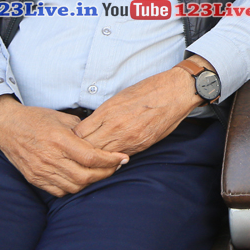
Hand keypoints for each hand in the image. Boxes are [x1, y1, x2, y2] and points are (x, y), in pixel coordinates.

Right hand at [0, 95, 128, 196]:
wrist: (7, 127)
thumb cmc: (37, 119)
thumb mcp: (64, 118)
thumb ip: (83, 131)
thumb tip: (103, 138)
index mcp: (60, 140)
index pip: (92, 157)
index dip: (111, 160)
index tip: (123, 158)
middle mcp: (51, 158)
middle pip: (86, 176)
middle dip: (106, 173)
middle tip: (116, 166)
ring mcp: (41, 171)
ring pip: (74, 186)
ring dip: (92, 182)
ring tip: (101, 173)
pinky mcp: (35, 179)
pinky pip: (59, 191)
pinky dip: (74, 187)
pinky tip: (81, 179)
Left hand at [74, 63, 202, 155]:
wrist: (175, 92)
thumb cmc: (147, 91)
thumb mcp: (119, 98)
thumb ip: (103, 114)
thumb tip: (90, 127)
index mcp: (107, 112)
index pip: (78, 134)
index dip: (74, 139)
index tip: (74, 140)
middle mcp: (115, 127)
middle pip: (86, 149)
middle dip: (82, 152)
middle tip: (80, 153)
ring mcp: (128, 139)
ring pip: (101, 157)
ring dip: (97, 158)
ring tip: (94, 158)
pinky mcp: (140, 146)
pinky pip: (119, 158)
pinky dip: (112, 159)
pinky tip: (111, 157)